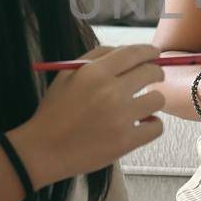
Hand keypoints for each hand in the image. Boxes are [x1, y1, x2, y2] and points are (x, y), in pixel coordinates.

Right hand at [11, 45, 164, 184]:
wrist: (43, 150)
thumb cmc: (54, 111)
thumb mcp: (66, 75)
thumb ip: (95, 57)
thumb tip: (125, 51)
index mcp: (95, 72)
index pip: (134, 53)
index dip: (149, 51)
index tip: (155, 54)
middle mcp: (111, 92)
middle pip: (151, 73)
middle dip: (155, 73)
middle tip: (152, 79)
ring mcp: (121, 118)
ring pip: (158, 99)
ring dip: (151, 101)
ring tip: (140, 106)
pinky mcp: (126, 141)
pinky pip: (157, 127)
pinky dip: (152, 125)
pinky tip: (141, 124)